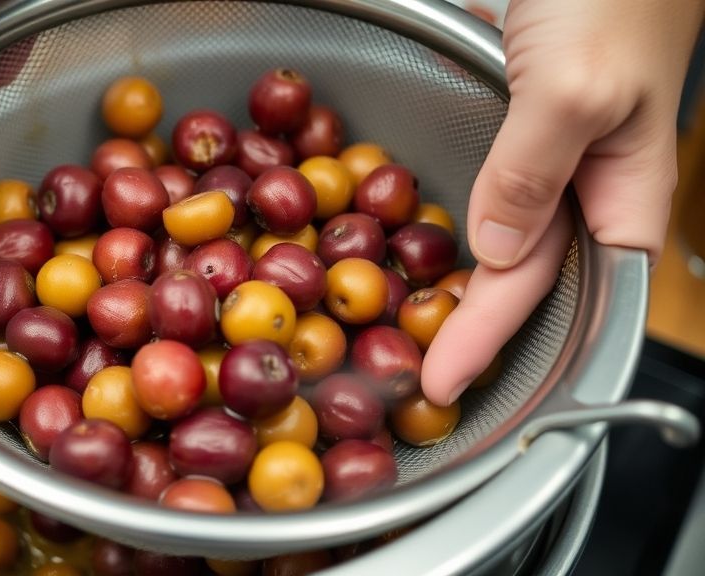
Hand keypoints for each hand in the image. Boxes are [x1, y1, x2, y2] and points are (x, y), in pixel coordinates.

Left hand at [421, 0, 704, 405]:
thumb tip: (495, 253)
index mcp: (621, 201)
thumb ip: (532, 173)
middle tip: (403, 375)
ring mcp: (548, 166)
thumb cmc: (615, 0)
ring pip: (494, 246)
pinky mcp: (516, 137)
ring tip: (400, 332)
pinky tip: (408, 253)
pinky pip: (477, 197)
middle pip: (517, 282)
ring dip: (450, 289)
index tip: (439, 383)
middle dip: (463, 330)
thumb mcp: (574, 90)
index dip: (489, 340)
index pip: (547, 292)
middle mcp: (584, 195)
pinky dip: (441, 231)